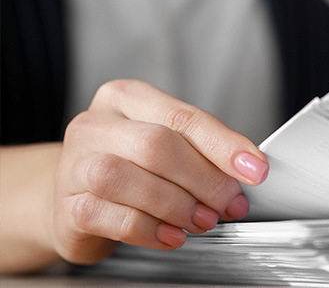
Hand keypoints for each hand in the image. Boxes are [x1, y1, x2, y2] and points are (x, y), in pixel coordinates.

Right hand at [52, 80, 268, 263]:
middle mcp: (96, 125)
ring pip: (128, 178)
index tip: (254, 169)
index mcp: (126, 98)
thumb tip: (246, 169)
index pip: (183, 117)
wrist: (73, 195)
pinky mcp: (68, 206)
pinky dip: (151, 229)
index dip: (224, 145)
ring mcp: (76, 163)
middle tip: (230, 204)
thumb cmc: (129, 165)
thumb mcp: (165, 145)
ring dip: (178, 204)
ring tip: (203, 220)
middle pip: (157, 145)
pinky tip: (173, 235)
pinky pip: (114, 217)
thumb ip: (201, 150)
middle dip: (204, 179)